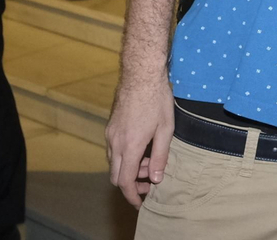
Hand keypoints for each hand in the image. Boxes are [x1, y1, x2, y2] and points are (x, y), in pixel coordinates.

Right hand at [106, 71, 175, 207]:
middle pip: (116, 176)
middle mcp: (115, 143)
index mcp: (130, 146)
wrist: (141, 75)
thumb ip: (161, 156)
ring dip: (130, 169)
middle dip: (132, 184)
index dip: (132, 196)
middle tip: (151, 181)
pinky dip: (125, 157)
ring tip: (151, 161)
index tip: (141, 202)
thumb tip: (157, 178)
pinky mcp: (110, 127)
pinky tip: (141, 148)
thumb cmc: (157, 99)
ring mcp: (110, 134)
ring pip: (114, 163)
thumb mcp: (166, 129)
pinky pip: (114, 150)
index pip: (125, 181)